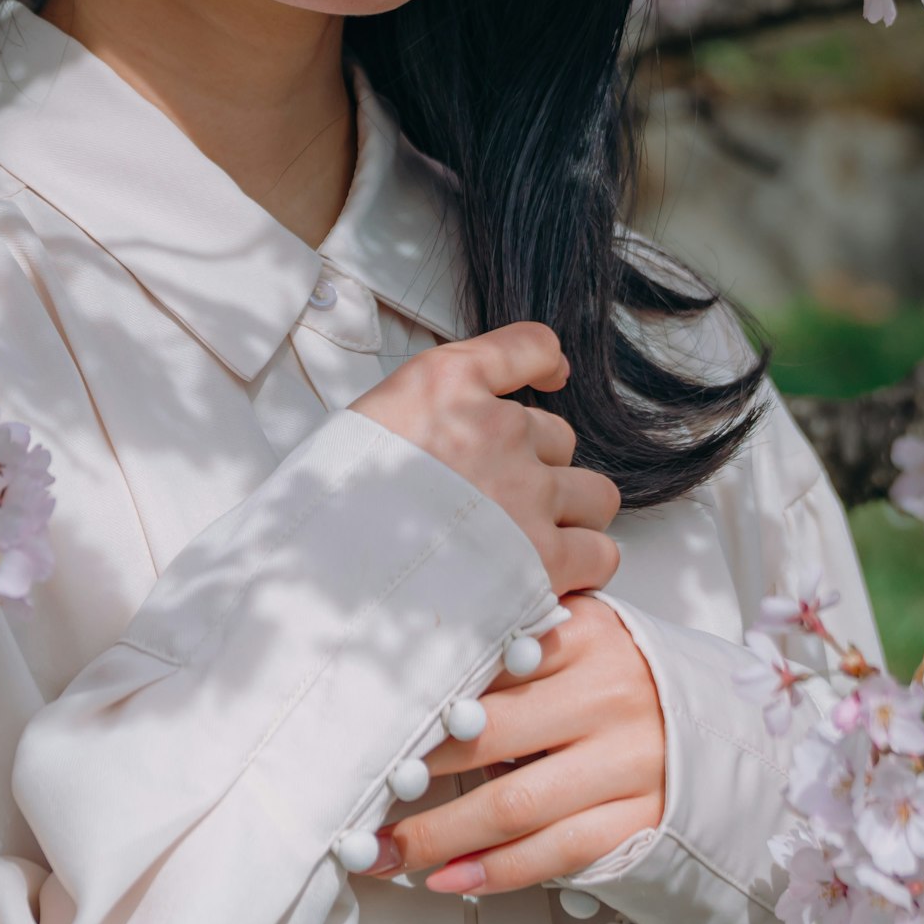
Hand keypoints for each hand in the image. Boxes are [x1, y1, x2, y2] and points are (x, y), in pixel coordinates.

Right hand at [351, 321, 620, 593]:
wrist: (322, 576)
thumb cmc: (329, 510)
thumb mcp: (363, 426)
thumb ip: (422, 416)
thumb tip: (456, 435)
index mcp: (447, 384)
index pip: (529, 347)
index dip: (545, 364)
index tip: (550, 375)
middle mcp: (497, 428)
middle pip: (558, 436)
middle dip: (537, 465)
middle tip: (499, 498)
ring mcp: (526, 492)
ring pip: (593, 493)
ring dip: (569, 515)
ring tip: (532, 541)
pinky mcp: (543, 557)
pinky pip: (600, 551)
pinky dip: (584, 563)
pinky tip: (556, 569)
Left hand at [374, 599, 664, 895]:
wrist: (724, 727)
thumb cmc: (620, 677)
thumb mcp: (579, 637)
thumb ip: (515, 643)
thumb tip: (407, 681)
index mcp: (587, 633)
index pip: (486, 662)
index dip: (419, 700)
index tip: (362, 726)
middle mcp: (610, 694)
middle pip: (488, 735)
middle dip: (411, 773)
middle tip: (353, 799)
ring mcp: (630, 761)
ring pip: (514, 804)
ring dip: (437, 836)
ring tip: (380, 854)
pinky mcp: (641, 819)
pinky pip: (556, 852)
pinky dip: (494, 871)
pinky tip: (445, 880)